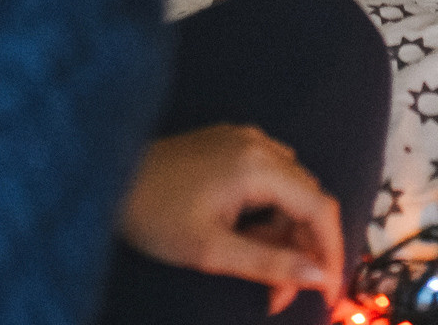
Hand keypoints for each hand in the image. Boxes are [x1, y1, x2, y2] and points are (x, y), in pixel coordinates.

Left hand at [119, 124, 344, 314]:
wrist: (105, 180)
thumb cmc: (152, 215)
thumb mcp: (212, 252)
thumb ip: (271, 264)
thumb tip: (320, 277)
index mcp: (259, 165)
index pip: (320, 208)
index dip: (332, 252)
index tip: (329, 292)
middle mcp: (260, 145)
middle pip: (307, 200)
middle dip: (303, 251)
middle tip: (282, 296)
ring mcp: (245, 141)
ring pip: (289, 192)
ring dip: (285, 234)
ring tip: (261, 274)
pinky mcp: (231, 145)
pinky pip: (269, 180)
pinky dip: (268, 214)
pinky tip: (247, 240)